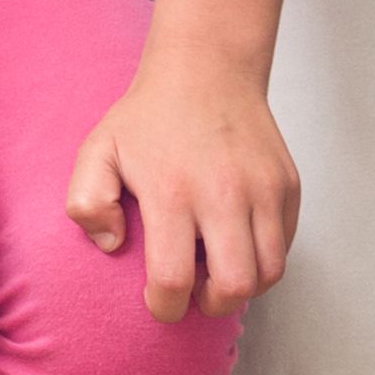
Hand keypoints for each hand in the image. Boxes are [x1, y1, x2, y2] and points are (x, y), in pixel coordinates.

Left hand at [65, 56, 297, 318]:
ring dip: (243, 285)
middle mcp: (223, 192)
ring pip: (269, 273)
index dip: (164, 306)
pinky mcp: (287, 185)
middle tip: (194, 291)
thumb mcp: (97, 150)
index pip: (173, 280)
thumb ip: (86, 203)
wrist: (207, 68)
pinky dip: (265, 258)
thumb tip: (111, 245)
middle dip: (211, 305)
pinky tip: (238, 244)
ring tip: (218, 269)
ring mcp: (262, 189)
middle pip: (234, 286)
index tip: (158, 299)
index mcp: (171, 191)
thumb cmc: (149, 117)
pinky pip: (286, 244)